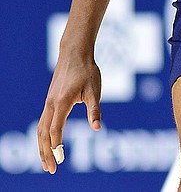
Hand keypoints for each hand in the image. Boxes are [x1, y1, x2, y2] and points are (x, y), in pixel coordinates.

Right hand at [37, 51, 102, 173]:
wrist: (75, 54)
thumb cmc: (87, 71)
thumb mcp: (94, 90)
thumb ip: (94, 110)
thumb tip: (97, 128)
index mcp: (61, 103)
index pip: (55, 130)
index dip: (56, 146)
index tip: (59, 161)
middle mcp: (51, 104)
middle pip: (43, 133)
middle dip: (45, 153)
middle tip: (51, 169)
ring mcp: (48, 102)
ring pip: (41, 129)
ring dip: (42, 146)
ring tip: (47, 161)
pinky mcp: (50, 100)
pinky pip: (43, 122)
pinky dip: (43, 136)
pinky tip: (47, 143)